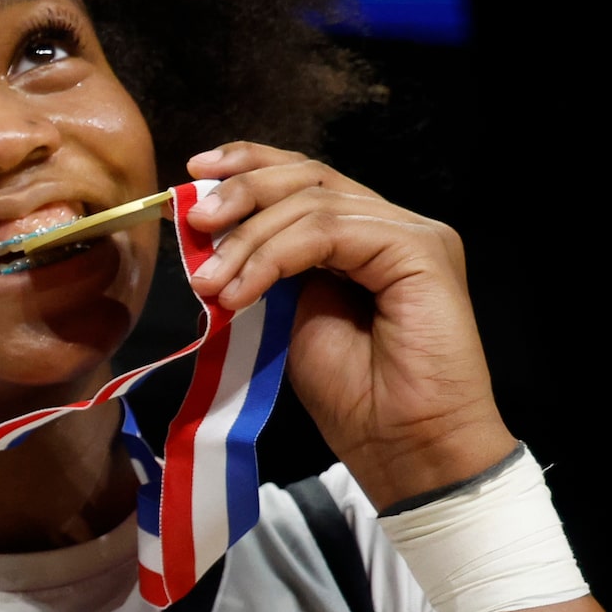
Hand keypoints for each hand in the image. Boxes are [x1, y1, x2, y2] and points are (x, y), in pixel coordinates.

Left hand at [185, 143, 515, 507]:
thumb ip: (262, 272)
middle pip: (307, 177)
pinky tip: (241, 293)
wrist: (404, 444)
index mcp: (360, 236)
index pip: (303, 178)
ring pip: (312, 204)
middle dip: (241, 192)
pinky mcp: (420, 250)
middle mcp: (390, 225)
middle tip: (194, 223)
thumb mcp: (285, 318)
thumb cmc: (353, 395)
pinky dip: (275, 258)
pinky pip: (330, 232)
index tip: (191, 179)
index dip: (247, 166)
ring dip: (248, 241)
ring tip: (210, 284)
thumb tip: (208, 245)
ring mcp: (410, 234)